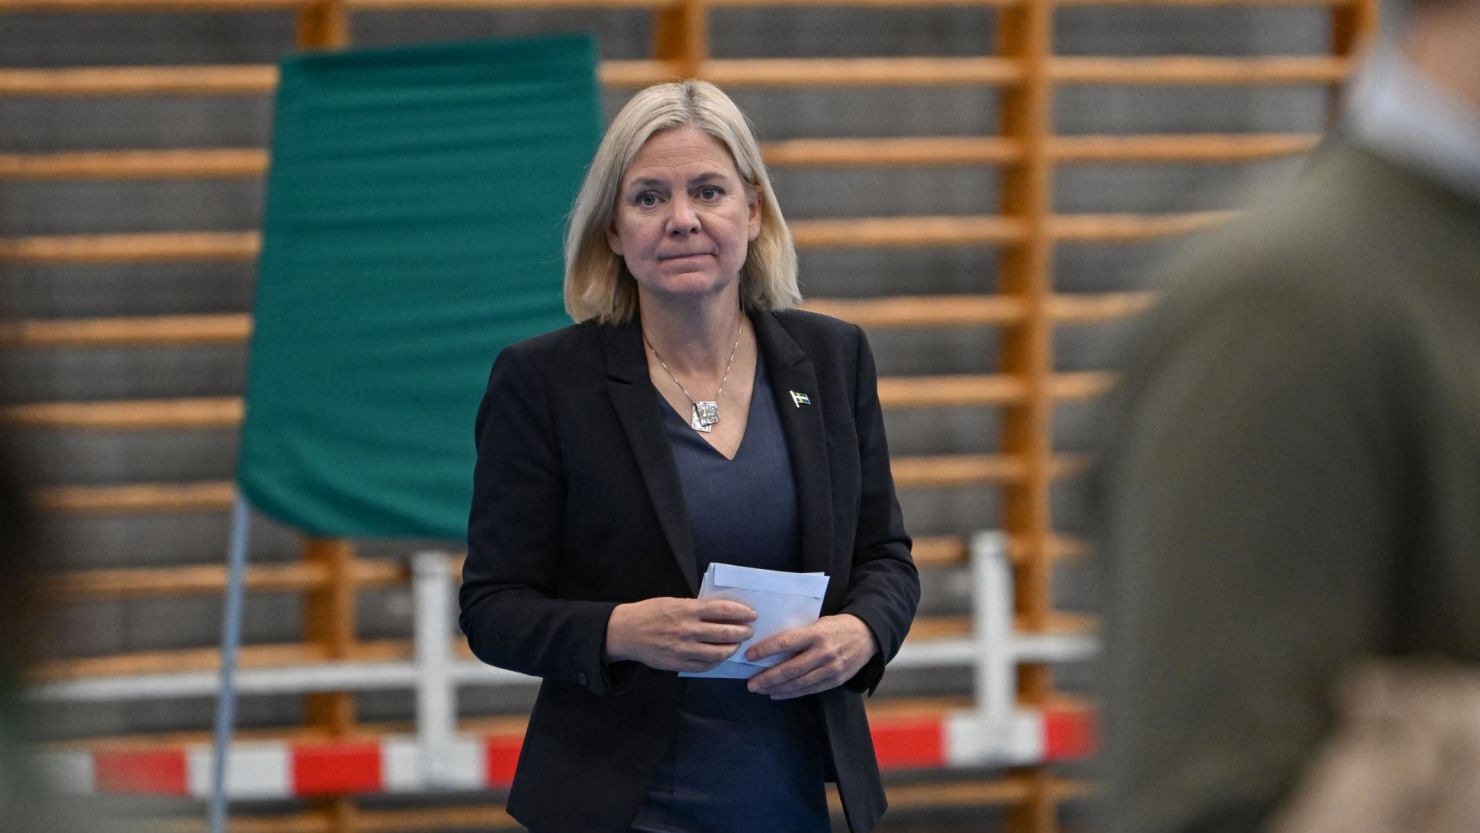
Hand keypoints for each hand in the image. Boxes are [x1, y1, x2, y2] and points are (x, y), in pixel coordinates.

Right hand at [605, 597, 756, 672]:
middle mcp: (687, 630)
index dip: (741, 612)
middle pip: (724, 633)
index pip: (722, 610)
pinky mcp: (678, 664)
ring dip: (732, 649)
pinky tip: (720, 657)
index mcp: (686, 609)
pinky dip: (716, 662)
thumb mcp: (673, 602)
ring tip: (737, 645)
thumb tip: (722, 613)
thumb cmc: (650, 613)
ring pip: (718, 653)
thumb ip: (696, 608)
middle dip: (742, 632)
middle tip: (749, 631)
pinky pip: (704, 666)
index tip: (752, 614)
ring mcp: (683, 649)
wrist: (626, 632)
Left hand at [744, 614, 877, 698]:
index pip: (786, 643)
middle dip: (768, 678)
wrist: (868, 635)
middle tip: (751, 684)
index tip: (749, 656)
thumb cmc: (837, 626)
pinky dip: (791, 693)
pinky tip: (777, 694)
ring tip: (760, 689)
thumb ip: (799, 634)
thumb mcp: (818, 622)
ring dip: (776, 688)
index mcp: (817, 633)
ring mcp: (832, 668)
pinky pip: (810, 690)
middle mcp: (824, 652)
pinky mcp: (836, 680)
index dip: (766, 650)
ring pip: (799, 683)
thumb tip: (771, 646)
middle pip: (790, 669)